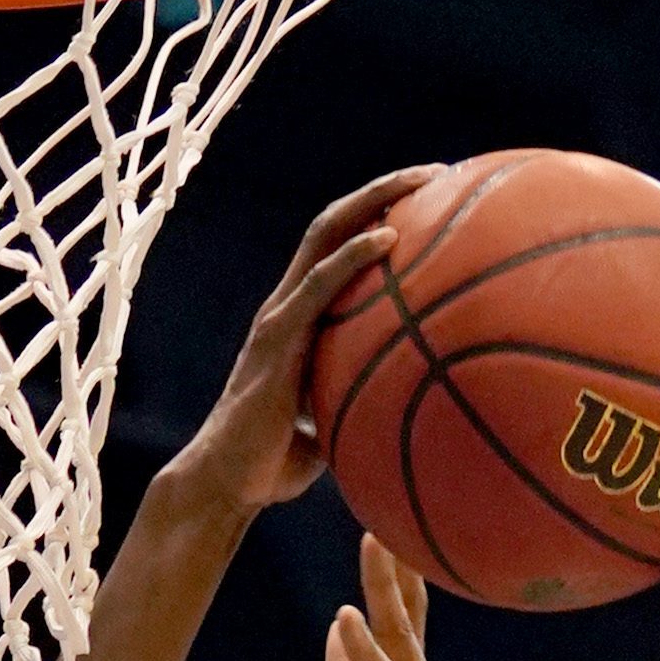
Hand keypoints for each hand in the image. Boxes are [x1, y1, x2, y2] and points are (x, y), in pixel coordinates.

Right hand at [180, 167, 438, 517]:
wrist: (224, 486)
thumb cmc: (272, 468)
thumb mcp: (327, 427)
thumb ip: (354, 405)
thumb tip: (401, 417)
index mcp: (296, 321)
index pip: (334, 251)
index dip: (374, 218)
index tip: (426, 204)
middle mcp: (285, 306)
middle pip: (333, 226)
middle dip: (383, 190)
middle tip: (435, 173)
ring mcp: (279, 317)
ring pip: (326, 235)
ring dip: (375, 200)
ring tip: (425, 181)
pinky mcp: (277, 337)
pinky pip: (320, 284)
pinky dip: (355, 256)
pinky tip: (391, 237)